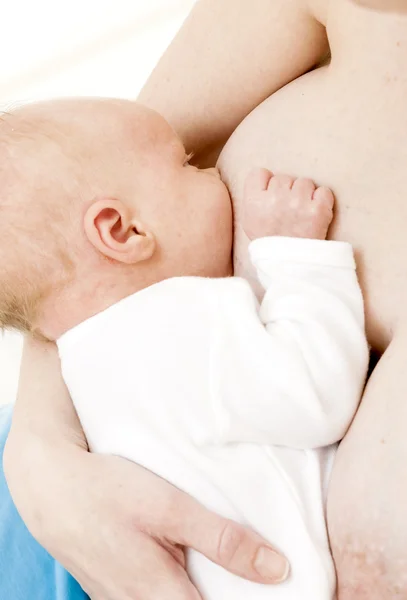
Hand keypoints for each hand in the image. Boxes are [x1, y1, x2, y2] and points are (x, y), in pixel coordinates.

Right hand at [4, 434, 288, 599]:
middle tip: (247, 567)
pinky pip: (150, 596)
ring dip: (198, 588)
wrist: (50, 486)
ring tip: (216, 561)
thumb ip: (223, 540)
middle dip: (223, 592)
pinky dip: (173, 582)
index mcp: (161, 596)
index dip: (246, 599)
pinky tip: (177, 557)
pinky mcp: (111, 588)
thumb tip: (276, 569)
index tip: (271, 587)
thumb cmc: (108, 493)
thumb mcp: (172, 508)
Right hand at [242, 168, 333, 240]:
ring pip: (304, 182)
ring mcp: (297, 203)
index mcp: (254, 202)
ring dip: (305, 195)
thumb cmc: (270, 243)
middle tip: (287, 212)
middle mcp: (274, 199)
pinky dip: (322, 201)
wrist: (291, 266)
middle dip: (287, 192)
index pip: (259, 173)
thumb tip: (266, 178)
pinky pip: (324, 191)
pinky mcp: (318, 210)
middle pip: (283, 177)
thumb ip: (254, 198)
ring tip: (301, 215)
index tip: (271, 197)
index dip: (266, 183)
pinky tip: (314, 214)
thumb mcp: (249, 222)